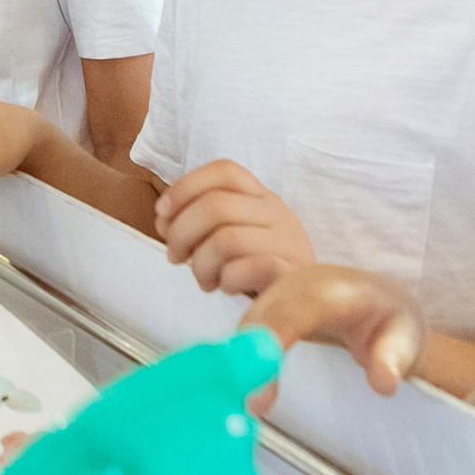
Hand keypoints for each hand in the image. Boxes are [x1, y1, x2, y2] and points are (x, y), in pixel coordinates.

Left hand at [156, 160, 316, 295]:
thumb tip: (163, 220)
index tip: (162, 214)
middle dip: (181, 232)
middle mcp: (277, 213)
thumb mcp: (234, 235)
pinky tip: (226, 288)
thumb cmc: (261, 268)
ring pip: (225, 240)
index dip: (184, 187)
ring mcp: (288, 243)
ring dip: (201, 264)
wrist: (312, 304)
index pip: (224, 171)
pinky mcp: (292, 275)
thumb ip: (199, 223)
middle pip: (215, 205)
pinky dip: (226, 280)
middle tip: (175, 257)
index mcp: (261, 197)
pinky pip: (247, 269)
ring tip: (205, 280)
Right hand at [240, 264, 427, 409]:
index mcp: (334, 290)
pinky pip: (246, 329)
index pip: (297, 309)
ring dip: (238, 360)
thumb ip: (394, 359)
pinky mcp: (268, 307)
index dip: (274, 335)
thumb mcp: (406, 337)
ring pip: (249, 321)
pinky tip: (235, 387)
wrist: (380, 300)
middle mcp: (299, 285)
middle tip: (249, 402)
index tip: (261, 368)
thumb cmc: (391, 321)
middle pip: (263, 313)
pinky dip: (236, 357)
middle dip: (247, 353)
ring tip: (244, 401)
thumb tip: (384, 383)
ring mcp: (279, 292)